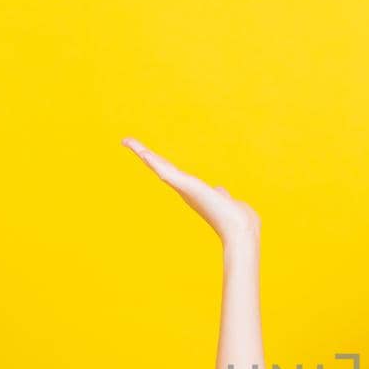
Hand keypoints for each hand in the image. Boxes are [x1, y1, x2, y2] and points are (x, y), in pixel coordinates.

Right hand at [122, 137, 259, 242]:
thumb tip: (220, 191)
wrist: (240, 229)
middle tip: (127, 140)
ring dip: (143, 153)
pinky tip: (144, 153)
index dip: (157, 162)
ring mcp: (185, 188)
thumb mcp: (225, 200)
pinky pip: (167, 172)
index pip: (171, 172)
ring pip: (160, 168)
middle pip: (160, 167)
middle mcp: (184, 189)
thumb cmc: (236, 218)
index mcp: (191, 190)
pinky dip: (154, 163)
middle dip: (143, 152)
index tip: (144, 152)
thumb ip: (220, 194)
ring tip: (129, 141)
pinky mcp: (188, 187)